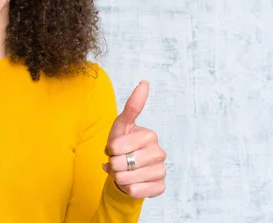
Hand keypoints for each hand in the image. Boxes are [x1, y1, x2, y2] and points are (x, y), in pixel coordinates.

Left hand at [102, 81, 165, 198]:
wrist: (126, 171)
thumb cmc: (122, 146)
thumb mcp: (121, 126)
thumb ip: (132, 106)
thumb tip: (145, 82)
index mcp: (150, 135)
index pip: (119, 145)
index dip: (111, 149)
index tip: (114, 148)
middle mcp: (159, 152)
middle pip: (122, 163)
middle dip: (114, 164)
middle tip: (118, 161)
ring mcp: (161, 170)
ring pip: (128, 178)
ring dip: (119, 177)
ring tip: (123, 172)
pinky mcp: (160, 187)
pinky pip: (136, 191)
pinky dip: (128, 189)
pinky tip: (132, 183)